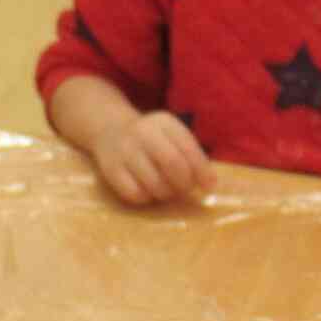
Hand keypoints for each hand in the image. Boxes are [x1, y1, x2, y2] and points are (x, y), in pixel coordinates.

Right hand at [90, 110, 213, 206]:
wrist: (110, 130)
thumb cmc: (152, 139)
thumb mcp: (172, 136)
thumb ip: (192, 156)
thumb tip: (210, 185)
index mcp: (164, 122)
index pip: (188, 147)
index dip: (202, 170)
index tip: (209, 187)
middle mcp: (143, 133)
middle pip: (173, 164)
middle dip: (184, 183)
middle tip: (185, 189)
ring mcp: (125, 151)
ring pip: (155, 184)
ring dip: (167, 193)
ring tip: (167, 189)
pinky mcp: (111, 170)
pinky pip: (137, 194)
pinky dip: (148, 198)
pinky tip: (148, 190)